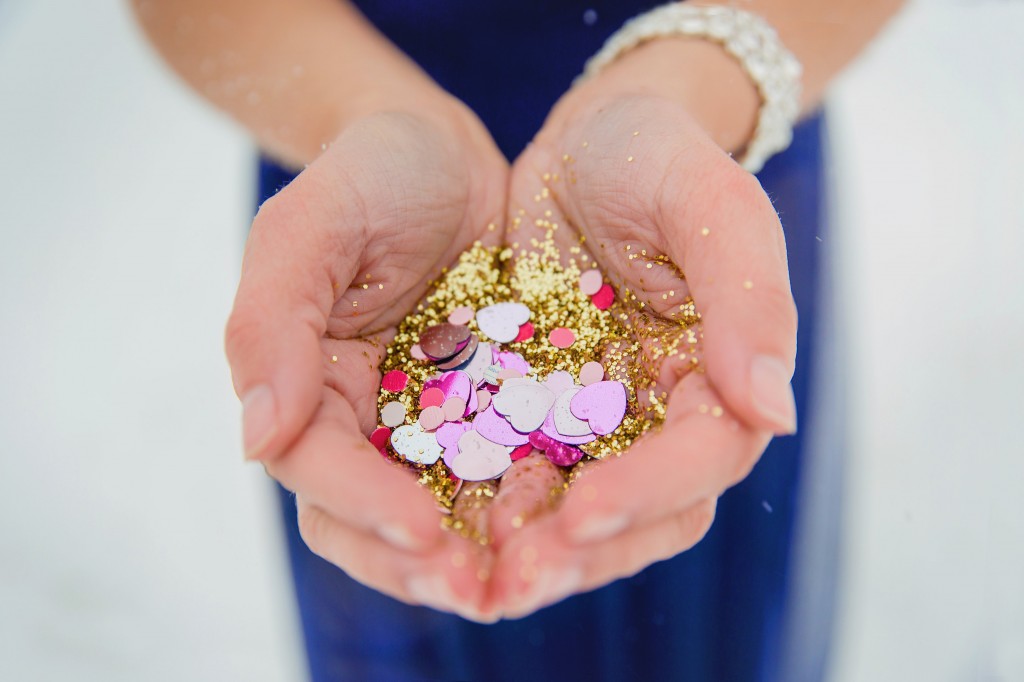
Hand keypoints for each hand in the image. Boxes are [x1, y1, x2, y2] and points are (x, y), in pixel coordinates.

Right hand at [224, 108, 507, 619]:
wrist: (444, 155)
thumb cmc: (366, 178)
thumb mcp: (309, 226)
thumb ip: (272, 323)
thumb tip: (257, 440)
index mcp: (311, 394)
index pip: (321, 473)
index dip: (365, 508)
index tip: (420, 533)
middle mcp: (371, 430)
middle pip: (382, 528)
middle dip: (426, 567)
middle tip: (482, 593)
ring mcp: (440, 429)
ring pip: (455, 519)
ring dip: (493, 556)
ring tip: (540, 575)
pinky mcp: (504, 417)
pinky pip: (521, 476)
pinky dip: (545, 506)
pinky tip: (585, 516)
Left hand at [484, 85, 798, 616]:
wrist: (593, 140)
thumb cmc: (662, 158)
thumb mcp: (711, 204)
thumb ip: (749, 297)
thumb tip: (775, 413)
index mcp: (720, 380)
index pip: (702, 458)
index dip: (649, 490)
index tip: (584, 509)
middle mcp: (663, 419)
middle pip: (643, 515)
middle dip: (583, 551)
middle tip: (518, 576)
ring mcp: (600, 423)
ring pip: (576, 512)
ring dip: (530, 548)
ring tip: (474, 571)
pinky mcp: (539, 413)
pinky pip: (514, 473)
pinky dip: (483, 503)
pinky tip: (437, 516)